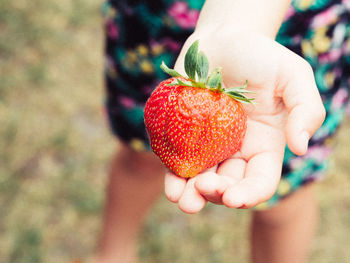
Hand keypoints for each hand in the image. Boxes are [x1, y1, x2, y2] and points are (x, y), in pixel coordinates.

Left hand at [164, 30, 324, 212]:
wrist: (223, 39)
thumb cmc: (260, 56)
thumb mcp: (293, 76)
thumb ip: (305, 109)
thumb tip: (300, 148)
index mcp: (264, 145)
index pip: (260, 180)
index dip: (249, 194)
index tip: (234, 198)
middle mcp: (236, 150)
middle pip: (228, 185)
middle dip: (216, 194)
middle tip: (204, 188)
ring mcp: (209, 144)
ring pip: (201, 180)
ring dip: (192, 195)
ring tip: (182, 199)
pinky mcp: (185, 134)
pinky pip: (179, 160)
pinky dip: (174, 176)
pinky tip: (171, 186)